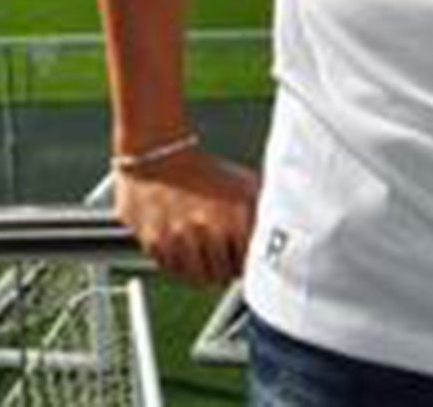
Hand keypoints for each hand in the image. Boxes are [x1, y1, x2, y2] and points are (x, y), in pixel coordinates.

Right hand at [113, 147, 259, 286]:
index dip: (245, 262)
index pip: (248, 264)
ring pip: (197, 277)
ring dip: (200, 268)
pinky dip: (177, 263)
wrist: (159, 155)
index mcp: (235, 214)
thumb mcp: (244, 186)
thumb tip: (277, 245)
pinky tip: (180, 241)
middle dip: (223, 267)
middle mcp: (207, 228)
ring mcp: (179, 236)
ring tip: (199, 246)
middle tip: (219, 253)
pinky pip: (173, 270)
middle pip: (222, 275)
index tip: (241, 256)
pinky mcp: (155, 241)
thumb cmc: (206, 173)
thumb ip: (262, 215)